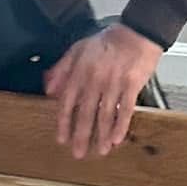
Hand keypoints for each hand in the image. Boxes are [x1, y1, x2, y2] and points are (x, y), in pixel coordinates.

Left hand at [45, 23, 162, 159]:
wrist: (137, 32)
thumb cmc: (107, 42)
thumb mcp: (78, 49)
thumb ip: (62, 69)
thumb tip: (49, 90)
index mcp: (80, 71)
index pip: (68, 102)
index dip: (64, 122)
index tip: (62, 139)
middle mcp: (95, 79)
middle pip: (86, 112)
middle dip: (82, 135)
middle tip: (79, 153)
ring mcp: (114, 82)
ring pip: (106, 114)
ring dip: (102, 135)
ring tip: (101, 151)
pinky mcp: (132, 84)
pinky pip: (126, 109)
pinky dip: (121, 125)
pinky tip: (118, 139)